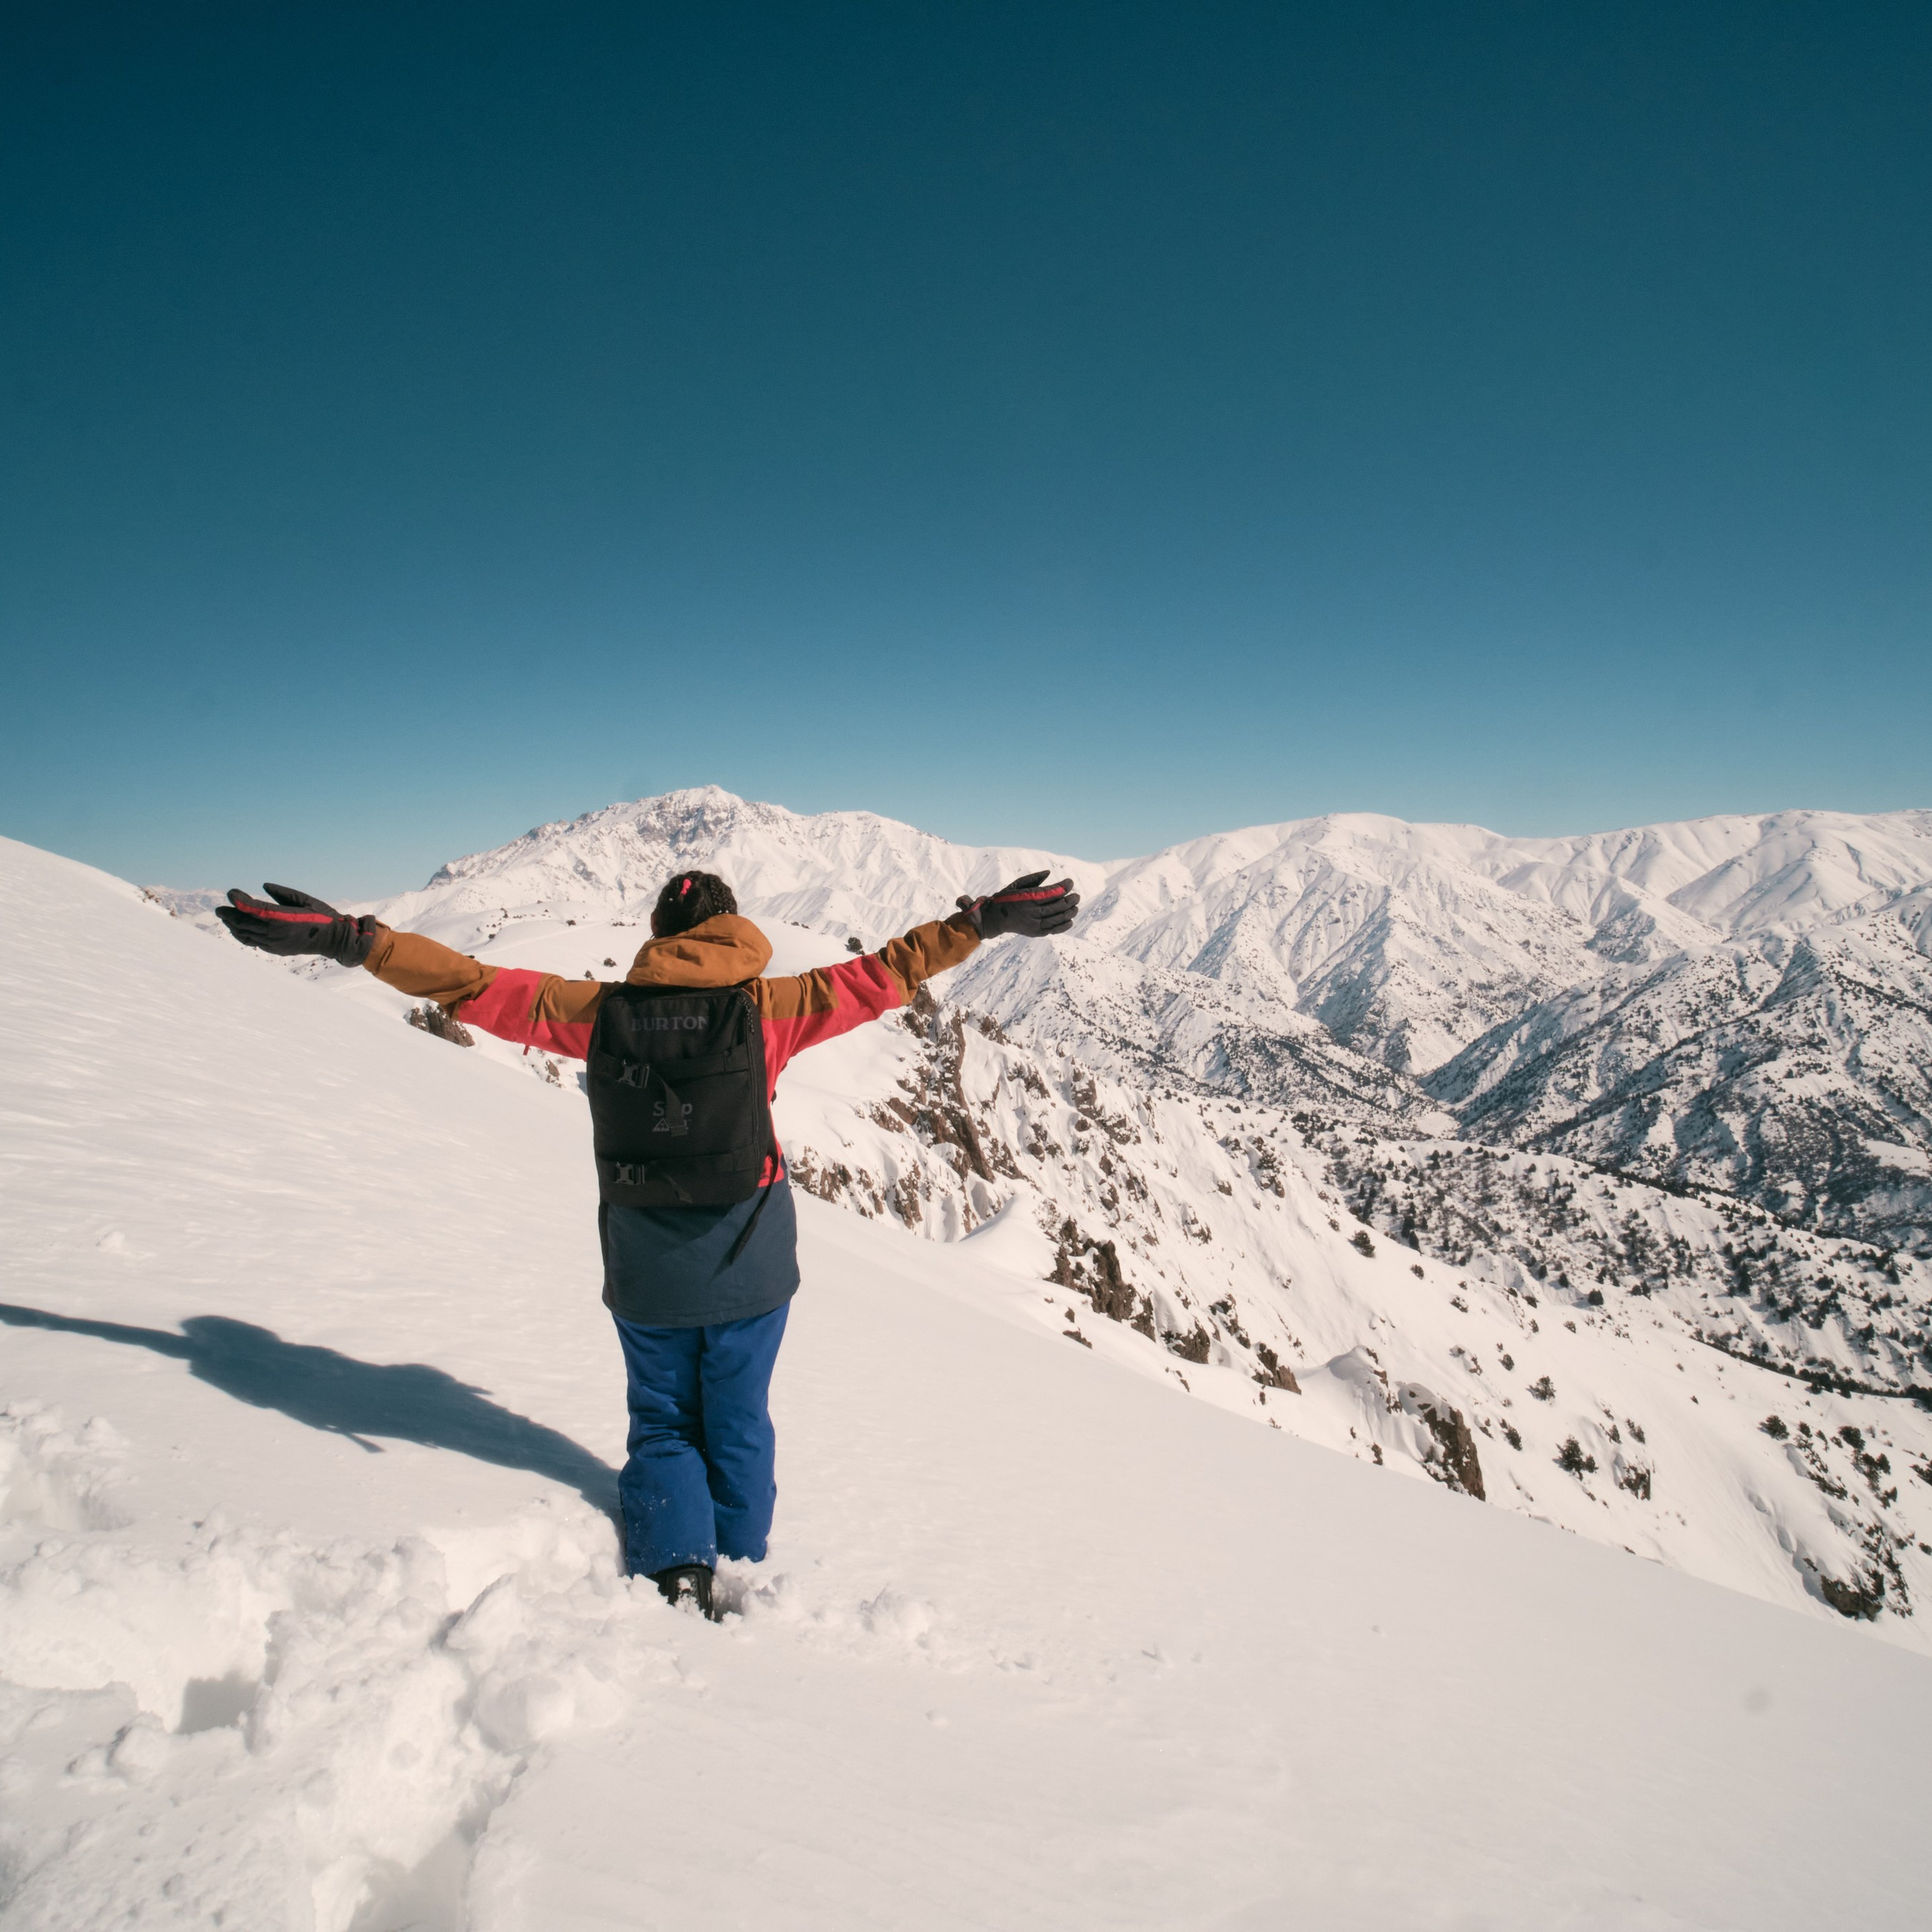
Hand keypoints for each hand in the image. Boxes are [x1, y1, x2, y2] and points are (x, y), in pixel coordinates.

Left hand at [215, 884, 379, 967]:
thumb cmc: (322, 915)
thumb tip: (263, 886)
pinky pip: (253, 942)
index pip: (253, 909)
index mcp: (283, 918)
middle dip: (229, 914)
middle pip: (244, 923)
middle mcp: (276, 932)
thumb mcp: (304, 899)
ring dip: (233, 925)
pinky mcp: (276, 949)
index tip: (231, 892)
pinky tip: (238, 929)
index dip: (239, 901)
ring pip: (246, 934)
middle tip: (219, 908)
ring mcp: (275, 943)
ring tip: (225, 917)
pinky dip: (242, 935)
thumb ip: (283, 893)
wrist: (334, 939)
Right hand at [956, 871, 1079, 938]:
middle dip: (1070, 899)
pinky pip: (1053, 930)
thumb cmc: (1006, 898)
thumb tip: (1049, 873)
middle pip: (1058, 905)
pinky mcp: (1035, 933)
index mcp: (1028, 898)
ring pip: (1058, 918)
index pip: (1052, 892)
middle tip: (1076, 896)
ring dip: (1070, 912)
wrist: (994, 919)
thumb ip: (1034, 878)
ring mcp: (1034, 924)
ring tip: (1075, 907)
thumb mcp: (1017, 884)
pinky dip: (1063, 926)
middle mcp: (1032, 911)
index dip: (1064, 886)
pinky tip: (1070, 920)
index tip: (1070, 882)